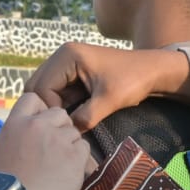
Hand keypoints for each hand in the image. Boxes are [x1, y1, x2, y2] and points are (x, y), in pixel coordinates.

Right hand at [0, 93, 94, 189]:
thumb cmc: (4, 186)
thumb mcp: (5, 151)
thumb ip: (22, 137)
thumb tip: (36, 136)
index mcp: (16, 123)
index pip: (33, 98)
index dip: (41, 110)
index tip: (42, 126)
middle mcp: (37, 126)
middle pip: (60, 113)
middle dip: (60, 128)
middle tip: (54, 150)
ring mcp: (57, 139)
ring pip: (74, 132)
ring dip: (70, 146)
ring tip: (59, 167)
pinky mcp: (74, 155)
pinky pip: (84, 148)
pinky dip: (79, 159)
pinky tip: (67, 174)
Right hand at [25, 43, 189, 130]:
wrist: (152, 71)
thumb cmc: (133, 80)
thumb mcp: (109, 101)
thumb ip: (86, 117)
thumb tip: (67, 134)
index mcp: (67, 55)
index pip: (41, 88)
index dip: (50, 110)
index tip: (67, 126)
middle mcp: (62, 55)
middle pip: (36, 87)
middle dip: (47, 109)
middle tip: (62, 127)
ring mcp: (66, 63)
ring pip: (45, 91)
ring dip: (54, 108)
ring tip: (69, 123)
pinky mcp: (72, 72)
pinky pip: (57, 91)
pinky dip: (61, 105)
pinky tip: (73, 116)